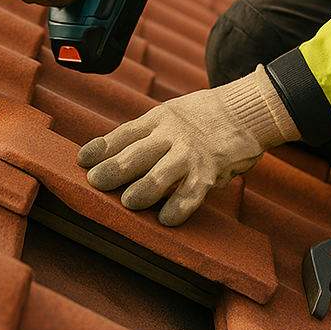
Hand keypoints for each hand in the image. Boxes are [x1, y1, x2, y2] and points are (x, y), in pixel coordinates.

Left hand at [77, 66, 300, 225]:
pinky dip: (178, 209)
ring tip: (127, 202)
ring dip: (141, 191)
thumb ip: (148, 131)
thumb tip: (111, 153)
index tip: (82, 159)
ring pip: (159, 176)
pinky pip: (191, 195)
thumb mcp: (173, 112)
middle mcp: (173, 134)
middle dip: (113, 170)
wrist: (248, 110)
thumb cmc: (205, 115)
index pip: (125, 133)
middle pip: (136, 154)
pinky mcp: (210, 172)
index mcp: (161, 117)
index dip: (102, 147)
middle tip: (96, 182)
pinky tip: (166, 219)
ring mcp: (191, 153)